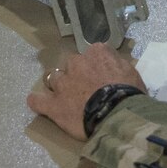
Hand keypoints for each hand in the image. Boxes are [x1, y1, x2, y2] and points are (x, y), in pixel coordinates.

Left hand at [27, 42, 145, 139]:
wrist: (118, 114)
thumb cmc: (129, 94)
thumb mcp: (131, 71)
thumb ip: (117, 63)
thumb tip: (111, 61)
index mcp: (96, 53)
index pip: (93, 53)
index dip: (96, 65)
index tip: (101, 74)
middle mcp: (76, 64)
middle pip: (71, 64)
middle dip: (75, 73)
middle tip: (85, 87)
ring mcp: (62, 84)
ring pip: (53, 78)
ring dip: (58, 84)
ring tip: (63, 95)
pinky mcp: (54, 104)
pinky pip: (38, 101)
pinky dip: (37, 101)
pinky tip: (35, 102)